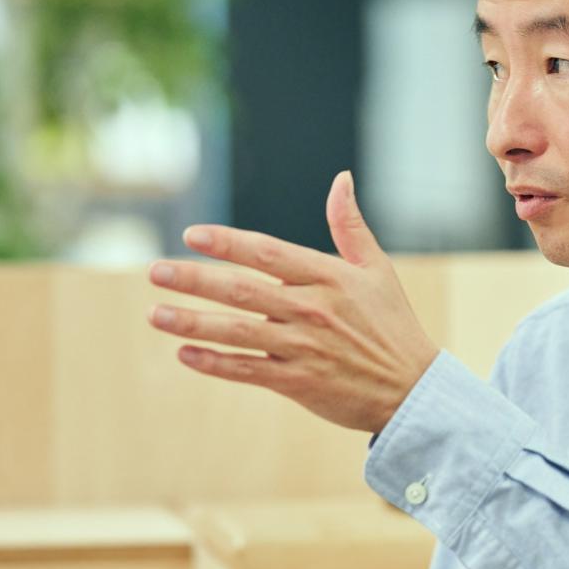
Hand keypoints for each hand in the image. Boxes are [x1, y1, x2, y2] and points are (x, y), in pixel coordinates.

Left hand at [145, 170, 438, 432]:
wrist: (413, 390)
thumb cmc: (393, 324)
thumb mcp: (378, 269)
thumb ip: (351, 225)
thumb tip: (341, 179)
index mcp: (329, 277)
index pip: (268, 252)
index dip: (228, 242)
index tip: (192, 235)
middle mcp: (312, 310)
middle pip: (242, 290)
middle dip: (195, 279)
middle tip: (155, 271)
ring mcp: (303, 348)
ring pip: (237, 332)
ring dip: (192, 322)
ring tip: (155, 314)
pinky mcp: (299, 382)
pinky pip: (248, 371)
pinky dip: (215, 363)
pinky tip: (185, 354)